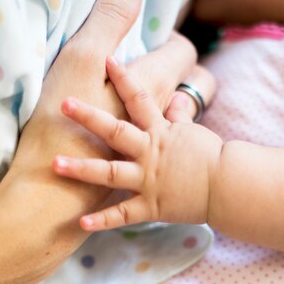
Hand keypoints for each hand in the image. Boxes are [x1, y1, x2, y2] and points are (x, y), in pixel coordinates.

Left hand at [52, 58, 223, 229]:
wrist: (228, 186)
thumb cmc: (212, 157)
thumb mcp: (193, 132)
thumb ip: (180, 116)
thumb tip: (178, 97)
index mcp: (160, 132)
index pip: (140, 99)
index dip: (124, 78)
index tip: (107, 59)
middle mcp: (149, 153)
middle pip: (115, 131)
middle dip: (89, 117)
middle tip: (63, 103)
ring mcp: (149, 180)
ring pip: (109, 173)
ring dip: (81, 169)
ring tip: (54, 164)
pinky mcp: (151, 206)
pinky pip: (123, 215)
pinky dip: (102, 220)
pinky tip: (80, 223)